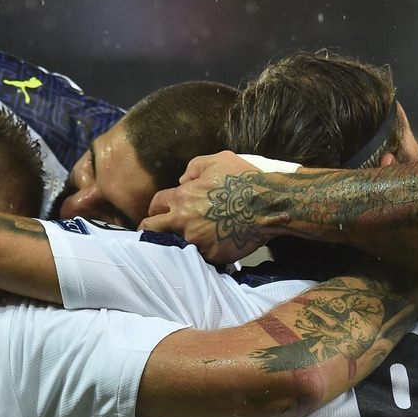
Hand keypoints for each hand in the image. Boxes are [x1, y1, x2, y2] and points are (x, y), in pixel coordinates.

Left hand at [140, 151, 269, 264]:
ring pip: (172, 246)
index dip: (156, 206)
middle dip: (150, 228)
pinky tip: (204, 249)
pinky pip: (198, 257)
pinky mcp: (211, 255)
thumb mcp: (218, 160)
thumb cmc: (244, 179)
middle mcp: (183, 221)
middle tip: (154, 230)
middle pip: (151, 229)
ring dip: (174, 243)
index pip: (155, 204)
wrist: (267, 205)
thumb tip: (182, 181)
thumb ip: (193, 167)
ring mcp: (197, 241)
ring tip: (180, 241)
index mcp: (182, 198)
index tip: (160, 210)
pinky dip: (199, 253)